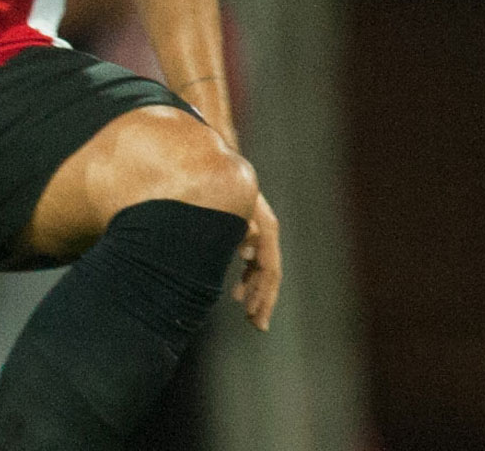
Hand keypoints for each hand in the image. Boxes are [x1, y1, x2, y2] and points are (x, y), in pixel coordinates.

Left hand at [232, 190, 280, 330]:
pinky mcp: (248, 230)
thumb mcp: (230, 202)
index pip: (270, 268)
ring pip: (262, 268)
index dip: (265, 294)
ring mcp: (258, 230)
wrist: (214, 159)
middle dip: (263, 299)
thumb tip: (250, 248)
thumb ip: (240, 224)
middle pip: (270, 272)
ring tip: (248, 313)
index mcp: (264, 226)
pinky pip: (254, 260)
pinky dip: (248, 279)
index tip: (256, 317)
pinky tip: (238, 294)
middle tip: (256, 324)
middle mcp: (265, 230)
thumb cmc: (218, 182)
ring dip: (257, 292)